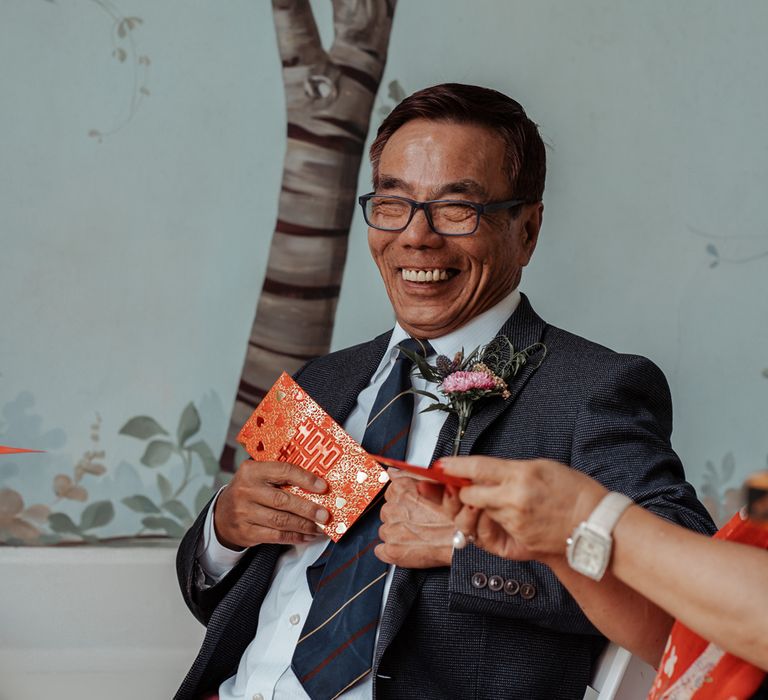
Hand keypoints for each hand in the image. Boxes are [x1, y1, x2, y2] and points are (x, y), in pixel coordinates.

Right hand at [213, 460, 327, 548]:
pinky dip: (294, 537)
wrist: (221, 514)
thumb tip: (316, 479)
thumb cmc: (248, 490)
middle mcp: (246, 491)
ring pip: (281, 521)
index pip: (283, 471)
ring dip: (304, 525)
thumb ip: (280, 474)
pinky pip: (276, 536)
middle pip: (283, 500)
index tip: (323, 487)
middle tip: (325, 514)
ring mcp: (244, 513)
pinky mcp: (246, 532)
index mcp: (252, 471)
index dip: (305, 479)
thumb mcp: (257, 474)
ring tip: (320, 527)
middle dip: (307, 508)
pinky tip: (307, 536)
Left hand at [375, 475, 460, 567]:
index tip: (414, 508)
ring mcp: (390, 530)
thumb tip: (392, 472)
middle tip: (419, 523)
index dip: (404, 502)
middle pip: (388, 512)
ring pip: (385, 531)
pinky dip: (392, 550)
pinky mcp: (391, 550)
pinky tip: (408, 548)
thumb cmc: (454, 516)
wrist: (461, 541)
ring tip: (418, 536)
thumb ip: (410, 475)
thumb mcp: (436, 486)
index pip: (391, 493)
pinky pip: (382, 550)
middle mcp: (392, 508)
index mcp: (400, 490)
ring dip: (397, 534)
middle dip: (400, 518)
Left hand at [441, 457, 607, 557]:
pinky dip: (498, 520)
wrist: (596, 525)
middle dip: (464, 490)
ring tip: (501, 500)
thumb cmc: (574, 491)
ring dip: (483, 506)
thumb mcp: (543, 467)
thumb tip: (488, 470)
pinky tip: (514, 515)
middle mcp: (513, 498)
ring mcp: (514, 521)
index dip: (455, 466)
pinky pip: (497, 527)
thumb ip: (512, 469)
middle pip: (470, 493)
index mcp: (520, 474)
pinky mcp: (518, 539)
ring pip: (482, 511)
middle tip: (464, 485)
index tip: (440, 464)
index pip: (477, 467)